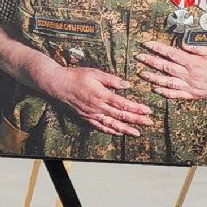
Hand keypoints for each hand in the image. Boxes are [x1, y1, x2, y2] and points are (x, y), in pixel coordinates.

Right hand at [29, 62, 151, 137]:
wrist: (56, 84)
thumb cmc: (75, 76)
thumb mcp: (95, 73)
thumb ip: (111, 79)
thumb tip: (127, 85)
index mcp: (101, 94)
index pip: (123, 104)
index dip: (137, 108)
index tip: (148, 111)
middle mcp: (97, 106)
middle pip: (120, 116)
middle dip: (136, 120)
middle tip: (149, 123)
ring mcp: (91, 113)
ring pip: (111, 124)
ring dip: (125, 129)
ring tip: (137, 133)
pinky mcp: (85, 117)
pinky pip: (100, 126)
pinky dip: (110, 131)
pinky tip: (119, 132)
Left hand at [136, 40, 206, 100]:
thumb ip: (195, 47)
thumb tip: (181, 43)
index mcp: (194, 63)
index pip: (172, 54)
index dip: (158, 48)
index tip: (147, 44)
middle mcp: (191, 75)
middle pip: (167, 67)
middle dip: (151, 61)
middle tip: (138, 56)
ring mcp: (191, 86)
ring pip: (169, 82)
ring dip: (154, 78)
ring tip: (142, 73)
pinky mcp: (194, 94)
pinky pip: (177, 95)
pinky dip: (165, 92)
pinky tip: (156, 89)